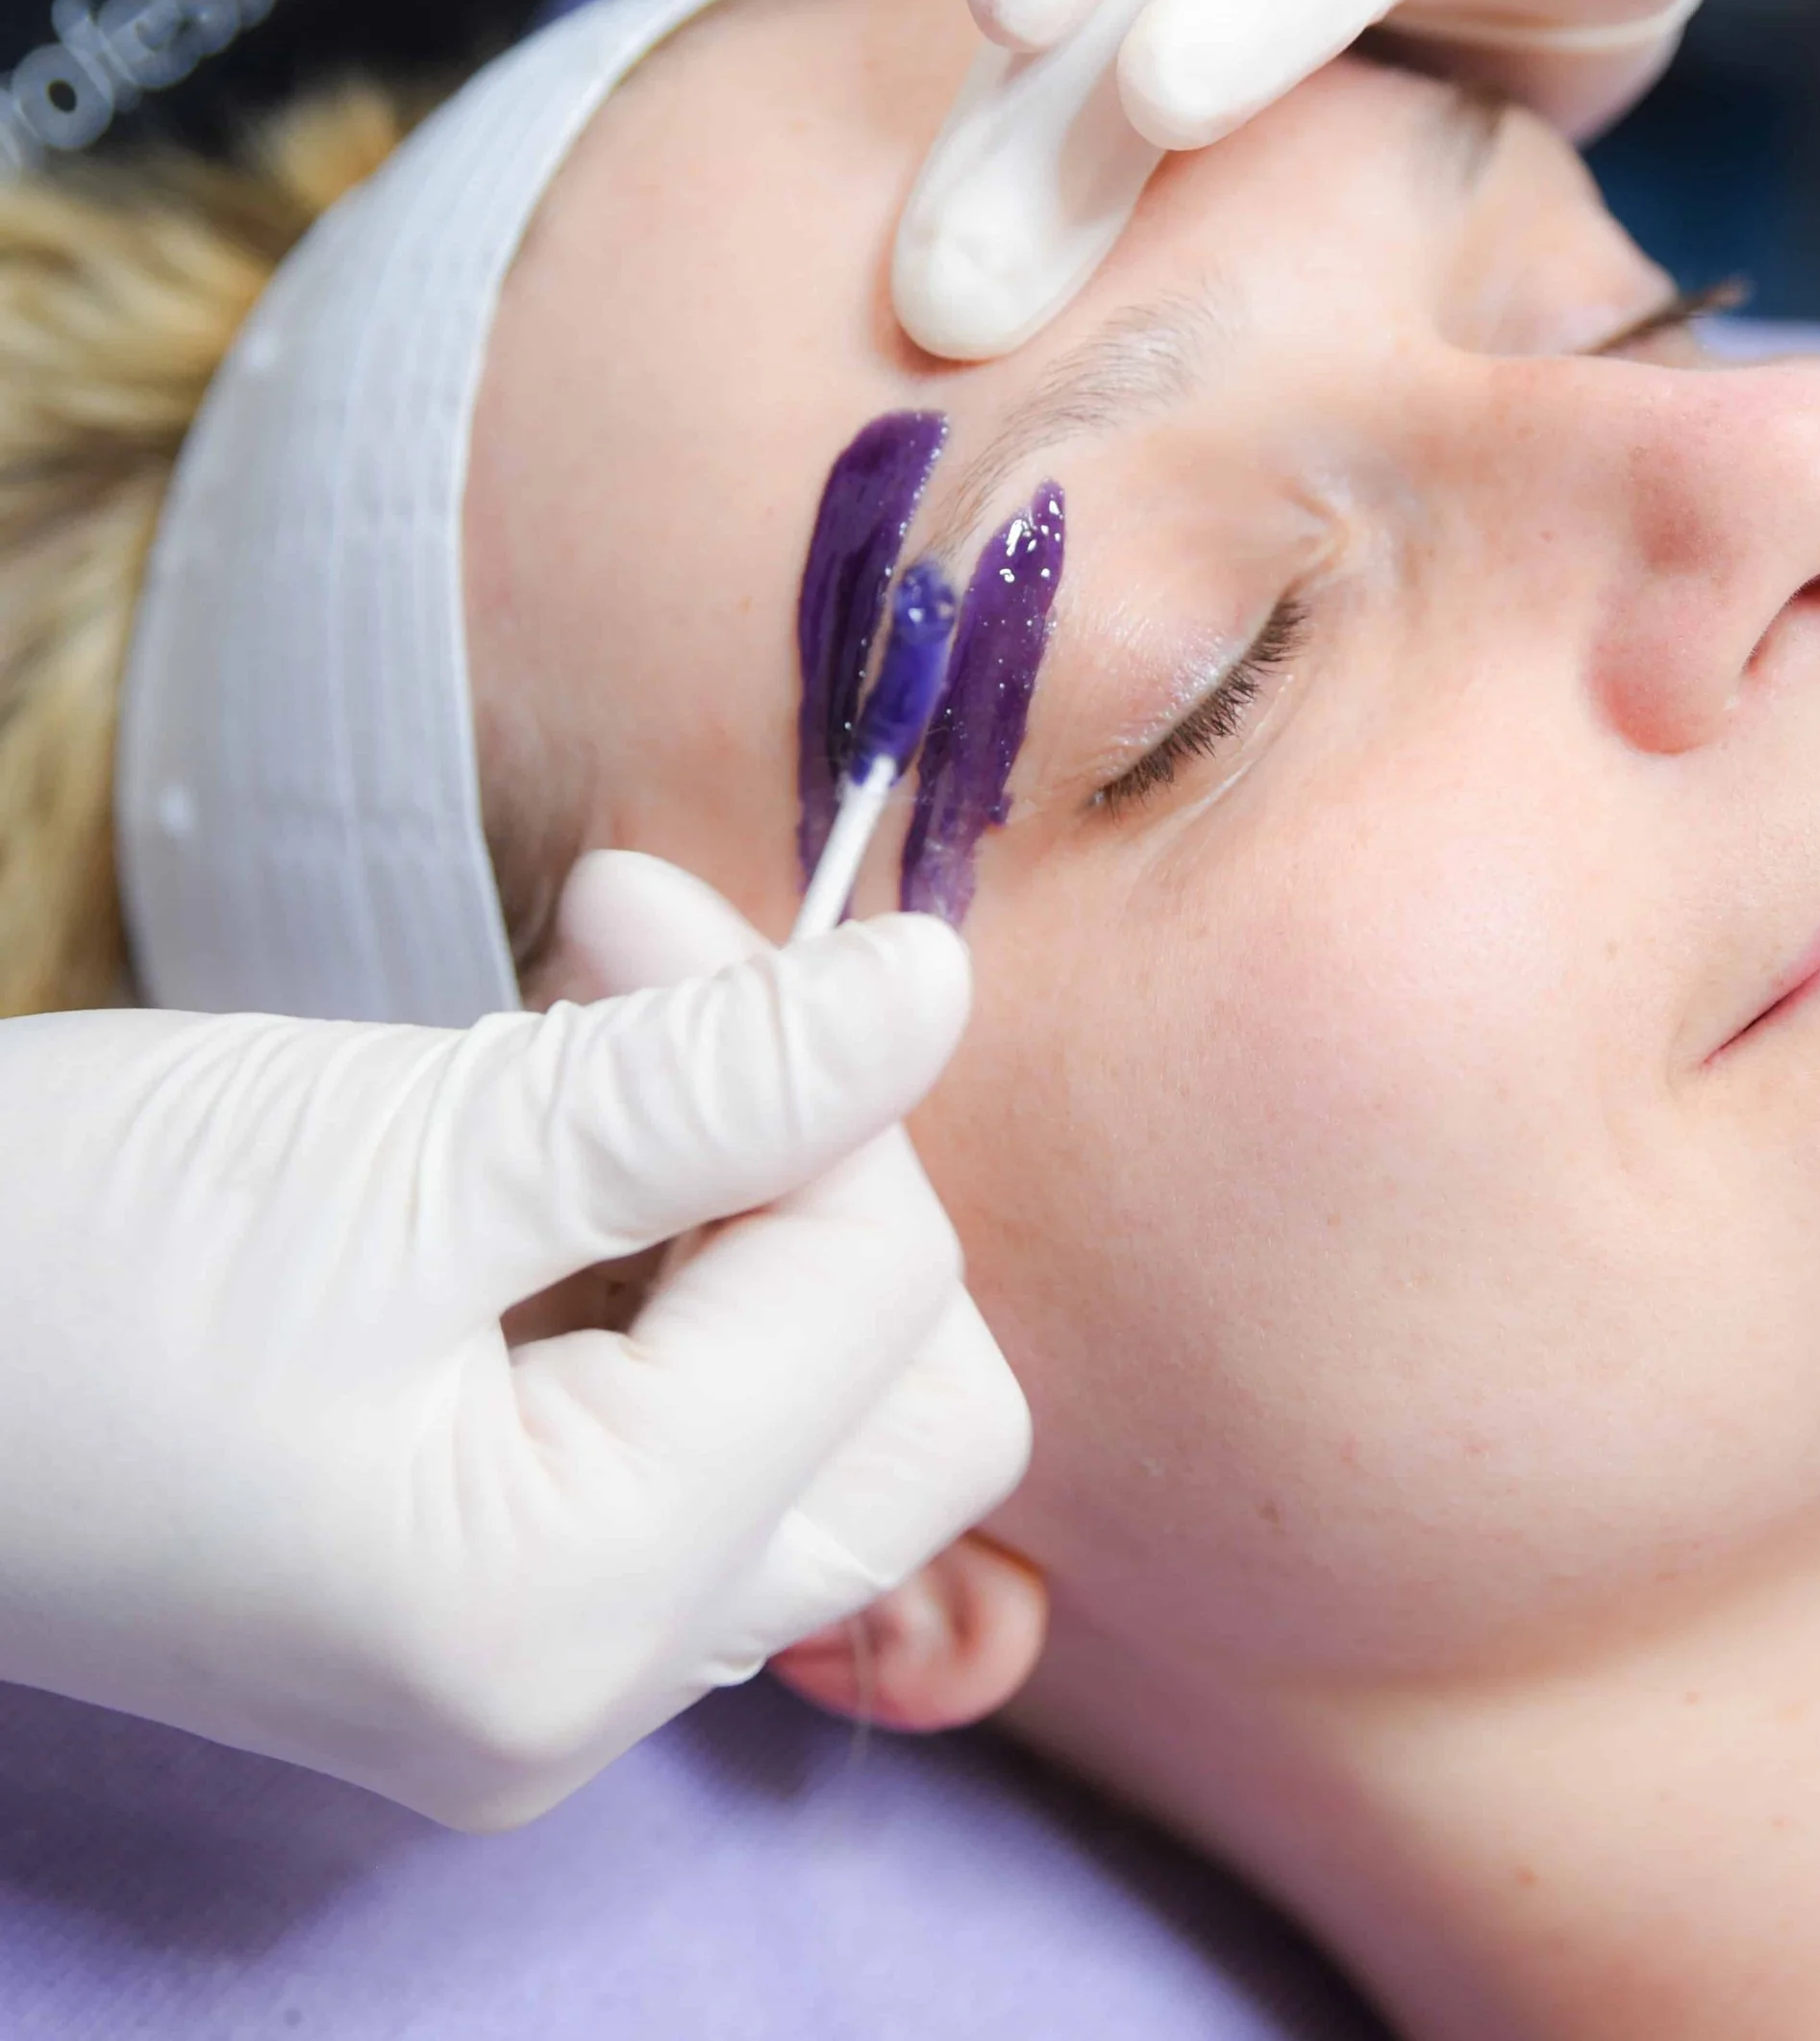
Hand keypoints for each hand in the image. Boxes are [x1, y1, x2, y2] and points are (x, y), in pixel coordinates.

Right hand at [0, 866, 1028, 1826]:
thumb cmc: (41, 1266)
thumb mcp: (408, 1146)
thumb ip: (716, 1078)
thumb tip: (938, 985)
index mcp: (573, 1614)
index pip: (883, 1302)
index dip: (814, 1085)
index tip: (641, 924)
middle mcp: (597, 1686)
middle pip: (911, 1395)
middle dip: (820, 1161)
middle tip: (643, 986)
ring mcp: (557, 1654)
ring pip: (832, 1400)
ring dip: (754, 1188)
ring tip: (578, 1023)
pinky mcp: (512, 1582)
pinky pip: (713, 1413)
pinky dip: (680, 1252)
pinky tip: (558, 1128)